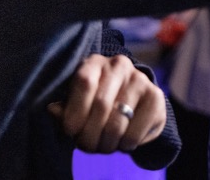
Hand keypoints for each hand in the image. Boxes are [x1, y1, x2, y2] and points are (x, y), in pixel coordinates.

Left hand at [47, 53, 166, 153]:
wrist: (132, 106)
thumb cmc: (94, 106)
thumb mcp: (76, 105)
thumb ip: (64, 109)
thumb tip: (52, 109)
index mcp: (94, 63)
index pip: (84, 82)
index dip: (75, 112)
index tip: (71, 131)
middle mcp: (119, 65)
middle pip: (101, 105)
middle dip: (89, 135)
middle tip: (87, 147)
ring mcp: (140, 79)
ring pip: (118, 122)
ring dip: (107, 143)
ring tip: (104, 146)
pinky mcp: (156, 96)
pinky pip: (136, 131)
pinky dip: (125, 144)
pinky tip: (122, 141)